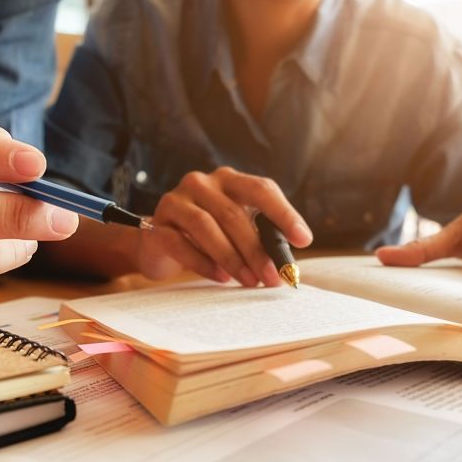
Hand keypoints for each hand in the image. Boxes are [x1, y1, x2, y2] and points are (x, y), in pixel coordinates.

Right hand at [135, 167, 312, 286]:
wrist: (160, 244)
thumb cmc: (208, 237)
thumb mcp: (237, 231)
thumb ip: (261, 238)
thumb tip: (288, 264)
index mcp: (228, 180)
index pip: (261, 188)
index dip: (284, 214)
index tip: (304, 240)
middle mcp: (201, 183)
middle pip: (233, 214)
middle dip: (257, 250)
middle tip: (272, 277)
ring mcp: (176, 201)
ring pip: (206, 226)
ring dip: (232, 258)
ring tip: (249, 281)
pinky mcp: (157, 225)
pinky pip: (181, 244)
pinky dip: (204, 264)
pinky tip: (221, 278)